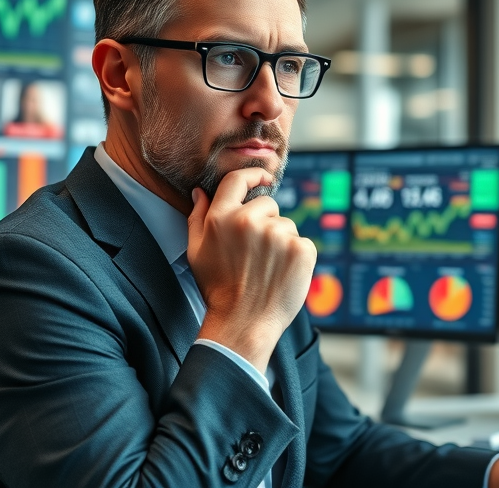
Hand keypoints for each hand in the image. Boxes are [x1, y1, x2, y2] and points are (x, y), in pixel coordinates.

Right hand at [187, 168, 316, 372]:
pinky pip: (302, 242)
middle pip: (268, 205)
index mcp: (222, 218)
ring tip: (268, 269)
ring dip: (281, 241)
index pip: (238, 180)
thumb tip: (201, 192)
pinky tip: (282, 275)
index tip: (263, 178)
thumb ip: (197, 217)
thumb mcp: (196, 252)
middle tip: (256, 254)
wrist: (243, 324)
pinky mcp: (301, 249)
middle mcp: (249, 221)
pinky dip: (296, 257)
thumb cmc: (218, 290)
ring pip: (286, 225)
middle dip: (266, 222)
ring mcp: (277, 234)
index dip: (253, 175)